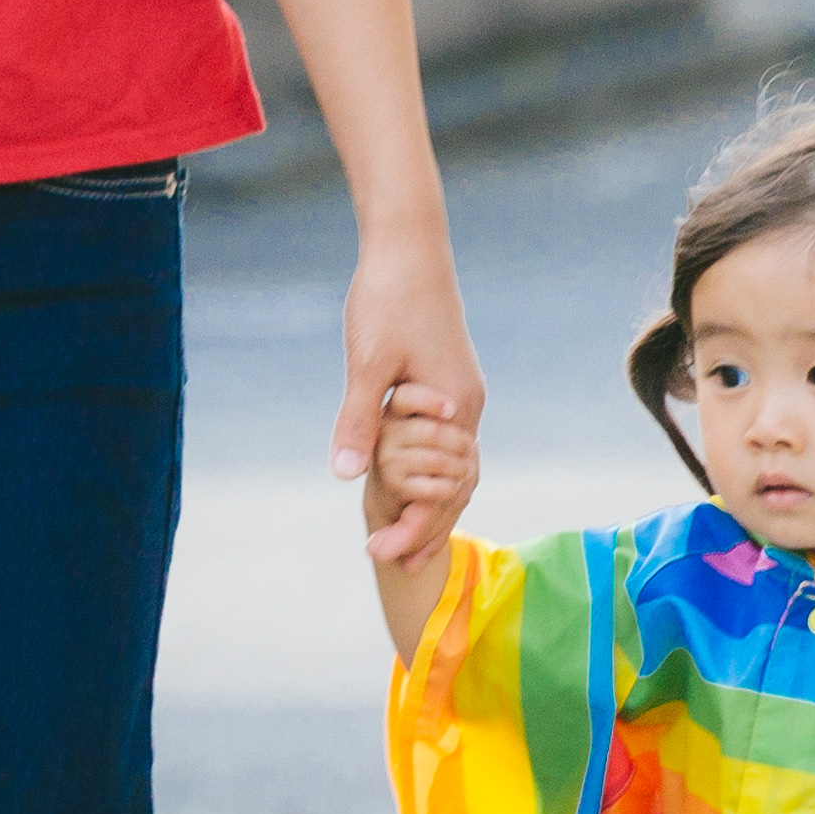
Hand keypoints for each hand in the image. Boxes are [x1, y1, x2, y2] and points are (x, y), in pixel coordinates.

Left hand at [339, 237, 485, 570]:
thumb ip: (358, 421)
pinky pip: (443, 445)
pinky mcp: (447, 384)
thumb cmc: (388, 299)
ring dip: (428, 503)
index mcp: (454, 409)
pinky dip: (426, 472)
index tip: (386, 557)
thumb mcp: (368, 364)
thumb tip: (348, 477)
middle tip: (390, 564)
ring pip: (451, 468)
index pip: (445, 490)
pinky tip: (402, 487)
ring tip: (399, 540)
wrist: (410, 248)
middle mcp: (466, 408)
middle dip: (425, 527)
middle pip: (455, 487)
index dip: (417, 528)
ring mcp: (461, 396)